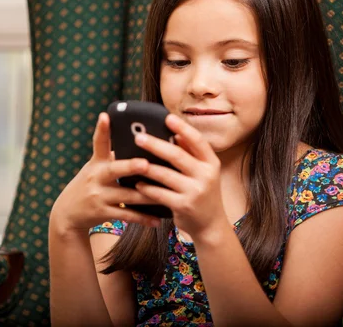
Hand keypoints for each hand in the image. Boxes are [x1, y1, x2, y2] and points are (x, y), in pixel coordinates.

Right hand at [50, 112, 161, 235]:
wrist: (67, 214)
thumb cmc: (91, 184)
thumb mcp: (95, 167)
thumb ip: (114, 155)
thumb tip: (142, 139)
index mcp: (97, 162)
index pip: (99, 142)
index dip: (102, 129)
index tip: (105, 116)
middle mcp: (96, 177)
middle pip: (115, 170)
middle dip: (130, 167)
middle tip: (145, 163)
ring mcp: (99, 196)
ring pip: (127, 195)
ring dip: (148, 195)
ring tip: (166, 194)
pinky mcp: (103, 213)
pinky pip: (127, 215)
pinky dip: (143, 218)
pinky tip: (158, 220)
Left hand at [132, 113, 228, 239]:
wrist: (210, 225)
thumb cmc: (203, 193)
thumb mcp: (203, 172)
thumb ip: (191, 154)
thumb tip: (176, 133)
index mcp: (211, 163)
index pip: (198, 141)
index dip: (183, 128)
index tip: (167, 117)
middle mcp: (206, 175)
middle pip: (177, 155)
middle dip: (156, 145)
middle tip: (138, 137)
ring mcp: (195, 192)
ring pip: (166, 175)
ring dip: (146, 167)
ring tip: (131, 160)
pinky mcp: (184, 206)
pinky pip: (160, 194)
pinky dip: (147, 188)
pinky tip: (137, 183)